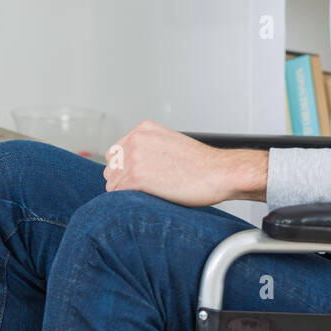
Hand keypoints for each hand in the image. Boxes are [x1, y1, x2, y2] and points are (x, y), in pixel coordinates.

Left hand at [103, 119, 267, 205]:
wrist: (218, 172)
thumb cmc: (201, 164)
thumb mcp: (171, 144)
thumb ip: (149, 149)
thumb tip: (133, 166)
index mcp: (144, 129)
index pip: (116, 153)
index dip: (125, 169)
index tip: (138, 178)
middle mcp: (136, 139)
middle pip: (111, 167)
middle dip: (122, 180)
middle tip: (143, 190)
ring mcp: (135, 157)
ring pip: (113, 183)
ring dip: (126, 193)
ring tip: (149, 196)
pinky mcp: (137, 177)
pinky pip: (118, 195)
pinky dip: (129, 201)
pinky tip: (148, 200)